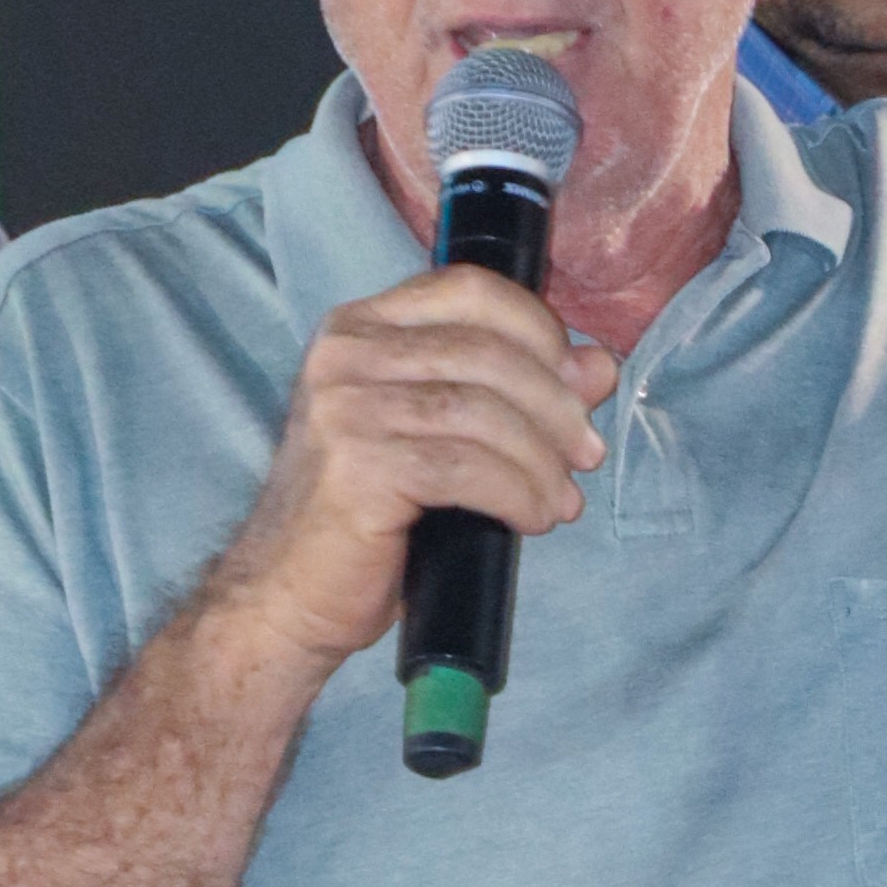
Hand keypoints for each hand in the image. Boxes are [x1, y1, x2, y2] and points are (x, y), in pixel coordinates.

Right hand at [221, 264, 611, 680]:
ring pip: (481, 412)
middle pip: (485, 351)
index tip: (580, 387)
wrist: (287, 595)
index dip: (540, 331)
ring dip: (541, 459)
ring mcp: (344, 408)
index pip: (471, 290)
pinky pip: (465, 468)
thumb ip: (512, 395)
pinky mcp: (357, 467)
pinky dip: (516, 493)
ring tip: (562, 501)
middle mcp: (346, 354)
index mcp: (361, 327)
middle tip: (588, 454)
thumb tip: (599, 368)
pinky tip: (532, 519)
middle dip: (556, 404)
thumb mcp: (444, 440)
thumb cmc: (367, 518)